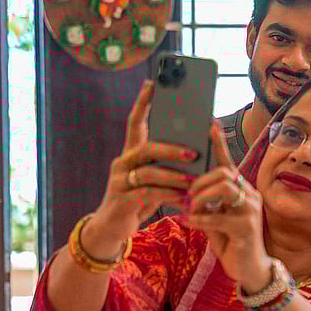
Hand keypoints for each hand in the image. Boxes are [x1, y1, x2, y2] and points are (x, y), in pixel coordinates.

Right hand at [89, 81, 195, 247]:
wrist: (113, 227)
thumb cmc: (139, 198)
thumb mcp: (154, 178)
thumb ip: (167, 164)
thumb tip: (198, 149)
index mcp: (131, 153)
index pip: (135, 122)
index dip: (143, 102)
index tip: (152, 83)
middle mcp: (123, 162)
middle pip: (147, 147)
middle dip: (172, 148)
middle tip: (194, 151)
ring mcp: (120, 180)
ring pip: (149, 172)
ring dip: (174, 175)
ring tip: (194, 179)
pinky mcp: (123, 199)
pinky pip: (149, 193)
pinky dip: (170, 195)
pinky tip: (185, 199)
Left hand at [185, 123, 270, 289]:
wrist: (249, 269)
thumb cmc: (230, 241)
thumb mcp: (215, 217)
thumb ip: (205, 203)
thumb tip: (185, 189)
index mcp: (241, 191)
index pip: (228, 163)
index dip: (219, 144)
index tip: (210, 124)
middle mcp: (250, 196)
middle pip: (223, 174)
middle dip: (200, 182)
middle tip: (186, 196)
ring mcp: (250, 211)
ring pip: (223, 189)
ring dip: (200, 198)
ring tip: (190, 210)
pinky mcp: (246, 227)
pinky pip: (217, 217)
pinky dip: (199, 219)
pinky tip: (190, 222)